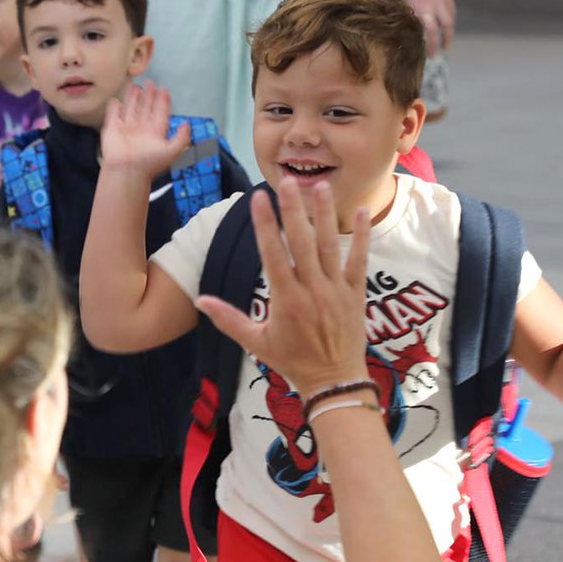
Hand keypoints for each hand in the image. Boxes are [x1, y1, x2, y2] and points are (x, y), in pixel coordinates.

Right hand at [100, 82, 190, 177]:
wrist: (126, 171)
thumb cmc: (148, 163)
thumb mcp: (171, 151)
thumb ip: (182, 138)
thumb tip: (187, 125)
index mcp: (155, 132)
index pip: (160, 112)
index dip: (163, 101)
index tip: (164, 91)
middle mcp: (142, 128)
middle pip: (147, 108)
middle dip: (149, 96)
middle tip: (151, 83)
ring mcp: (127, 128)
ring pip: (132, 108)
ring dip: (134, 98)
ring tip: (137, 87)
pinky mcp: (113, 128)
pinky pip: (114, 114)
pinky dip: (114, 107)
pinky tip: (116, 100)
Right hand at [196, 180, 369, 390]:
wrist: (333, 381)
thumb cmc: (291, 361)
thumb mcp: (255, 342)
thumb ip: (228, 319)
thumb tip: (199, 301)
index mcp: (285, 299)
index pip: (272, 254)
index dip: (265, 224)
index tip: (258, 198)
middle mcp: (311, 289)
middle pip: (301, 242)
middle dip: (294, 209)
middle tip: (288, 180)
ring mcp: (336, 289)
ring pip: (330, 245)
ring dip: (325, 214)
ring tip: (320, 186)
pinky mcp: (356, 293)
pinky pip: (360, 260)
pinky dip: (363, 236)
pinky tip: (362, 212)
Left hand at [400, 0, 455, 55]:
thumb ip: (406, 15)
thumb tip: (404, 32)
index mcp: (418, 8)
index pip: (425, 32)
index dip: (427, 45)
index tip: (424, 55)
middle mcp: (432, 7)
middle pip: (439, 30)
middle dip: (438, 44)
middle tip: (436, 56)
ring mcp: (442, 1)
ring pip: (449, 22)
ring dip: (448, 36)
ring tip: (446, 47)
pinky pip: (452, 13)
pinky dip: (450, 23)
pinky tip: (448, 31)